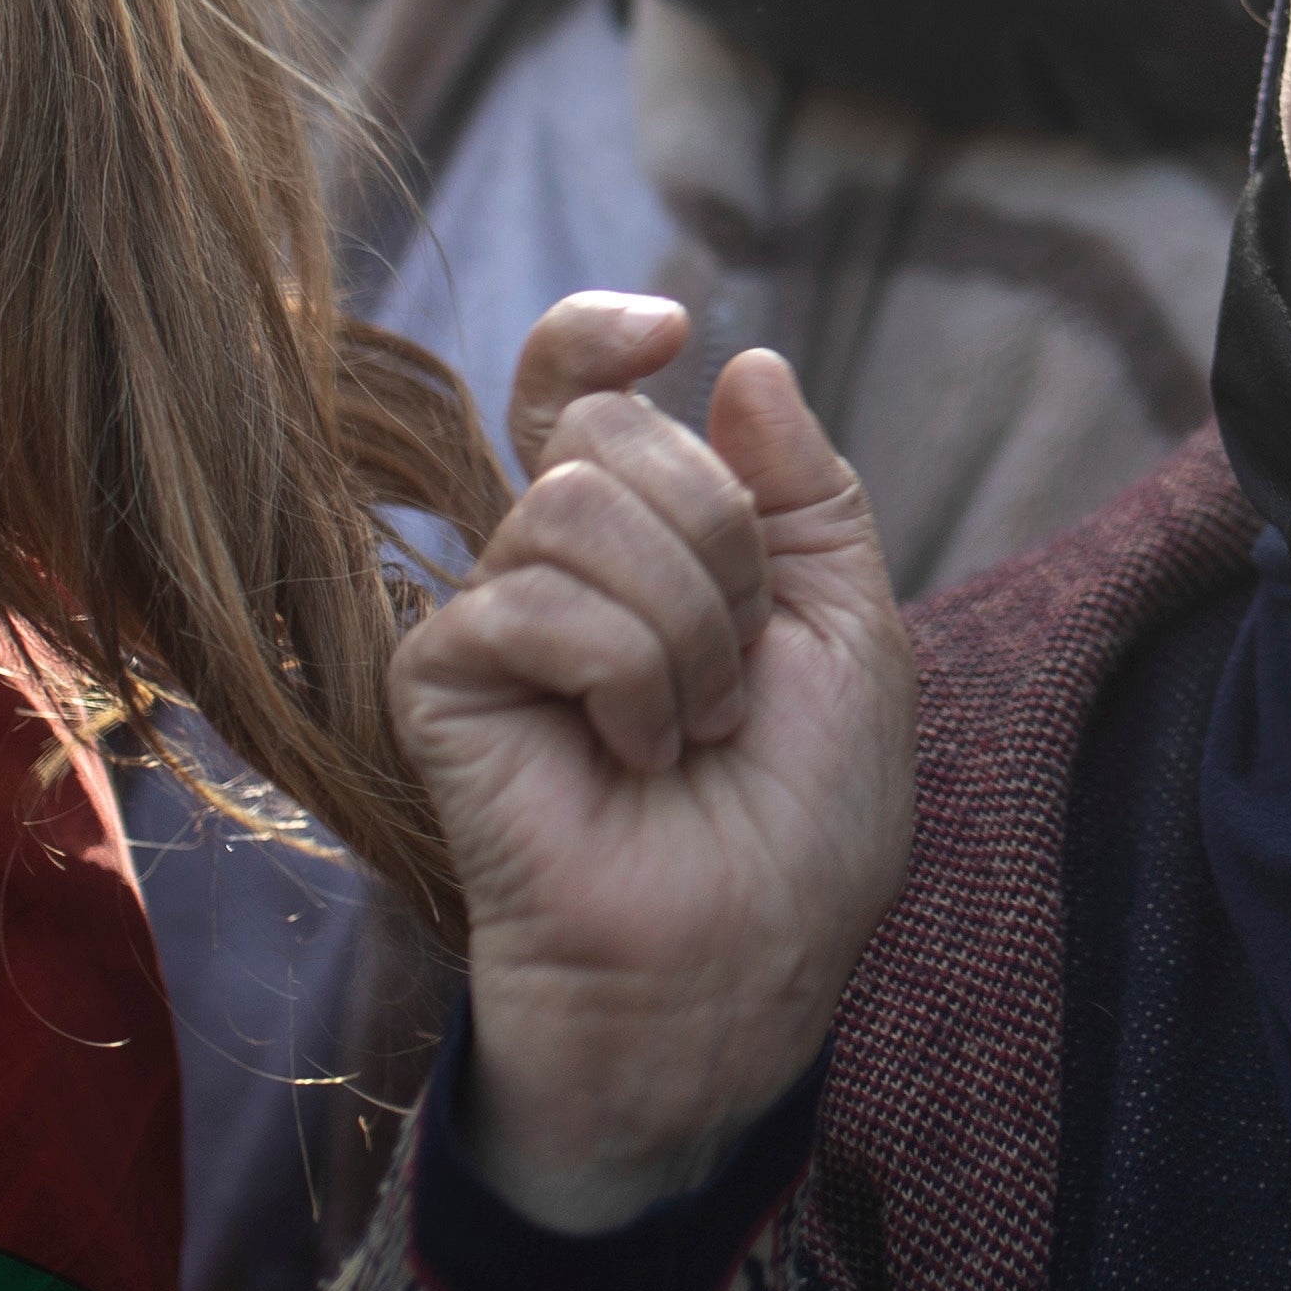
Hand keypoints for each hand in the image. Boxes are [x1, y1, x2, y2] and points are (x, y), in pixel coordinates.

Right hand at [397, 295, 914, 1234]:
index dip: (596, 335)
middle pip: (611, 435)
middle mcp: (552, 566)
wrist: (743, 962)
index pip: (576, 389)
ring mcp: (491, 623)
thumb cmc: (802, 821)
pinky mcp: (439, 684)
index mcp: (644, 540)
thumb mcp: (851, 629)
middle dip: (721, 545)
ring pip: (579, 508)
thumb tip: (743, 358)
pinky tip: (632, 760)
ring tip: (692, 732)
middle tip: (737, 673)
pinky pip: (526, 602)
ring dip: (686, 628)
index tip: (665, 329)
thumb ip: (804, 492)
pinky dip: (624, 678)